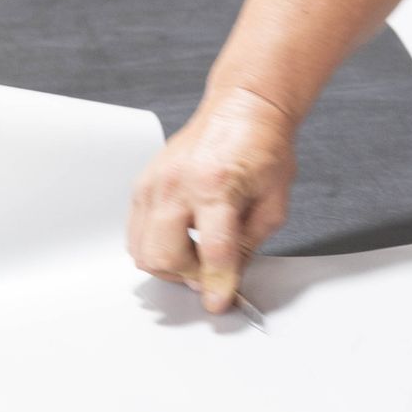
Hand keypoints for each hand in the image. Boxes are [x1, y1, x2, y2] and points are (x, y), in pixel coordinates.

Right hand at [126, 86, 296, 313]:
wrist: (244, 109)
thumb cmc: (263, 147)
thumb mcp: (274, 203)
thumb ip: (249, 245)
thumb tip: (227, 279)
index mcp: (216, 185)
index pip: (212, 251)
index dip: (216, 284)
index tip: (217, 302)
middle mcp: (178, 183)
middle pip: (163, 255)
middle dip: (187, 275)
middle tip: (211, 271)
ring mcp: (154, 182)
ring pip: (143, 249)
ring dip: (169, 263)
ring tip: (196, 253)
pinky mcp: (143, 183)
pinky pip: (137, 231)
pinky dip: (157, 244)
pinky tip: (182, 236)